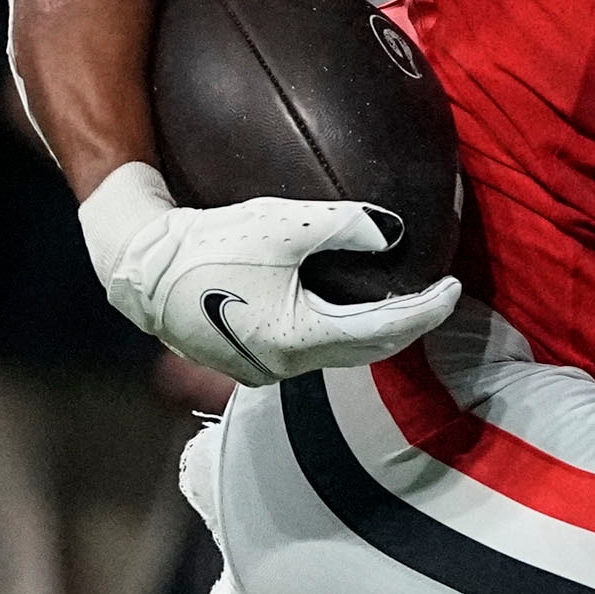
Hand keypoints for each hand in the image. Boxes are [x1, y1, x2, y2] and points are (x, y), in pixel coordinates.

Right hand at [77, 163, 459, 389]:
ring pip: (336, 353)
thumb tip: (393, 233)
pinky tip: (341, 302)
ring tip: (396, 300)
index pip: (383, 331)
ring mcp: (263, 370)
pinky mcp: (246, 362)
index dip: (425, 311)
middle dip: (405, 326)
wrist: (140, 269)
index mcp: (299, 338)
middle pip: (365, 352)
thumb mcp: (280, 223)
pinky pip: (308, 348)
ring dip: (369, 331)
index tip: (453, 288)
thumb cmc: (208, 242)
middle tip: (435, 296)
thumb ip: (342, 225)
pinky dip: (335, 329)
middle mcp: (285, 366)